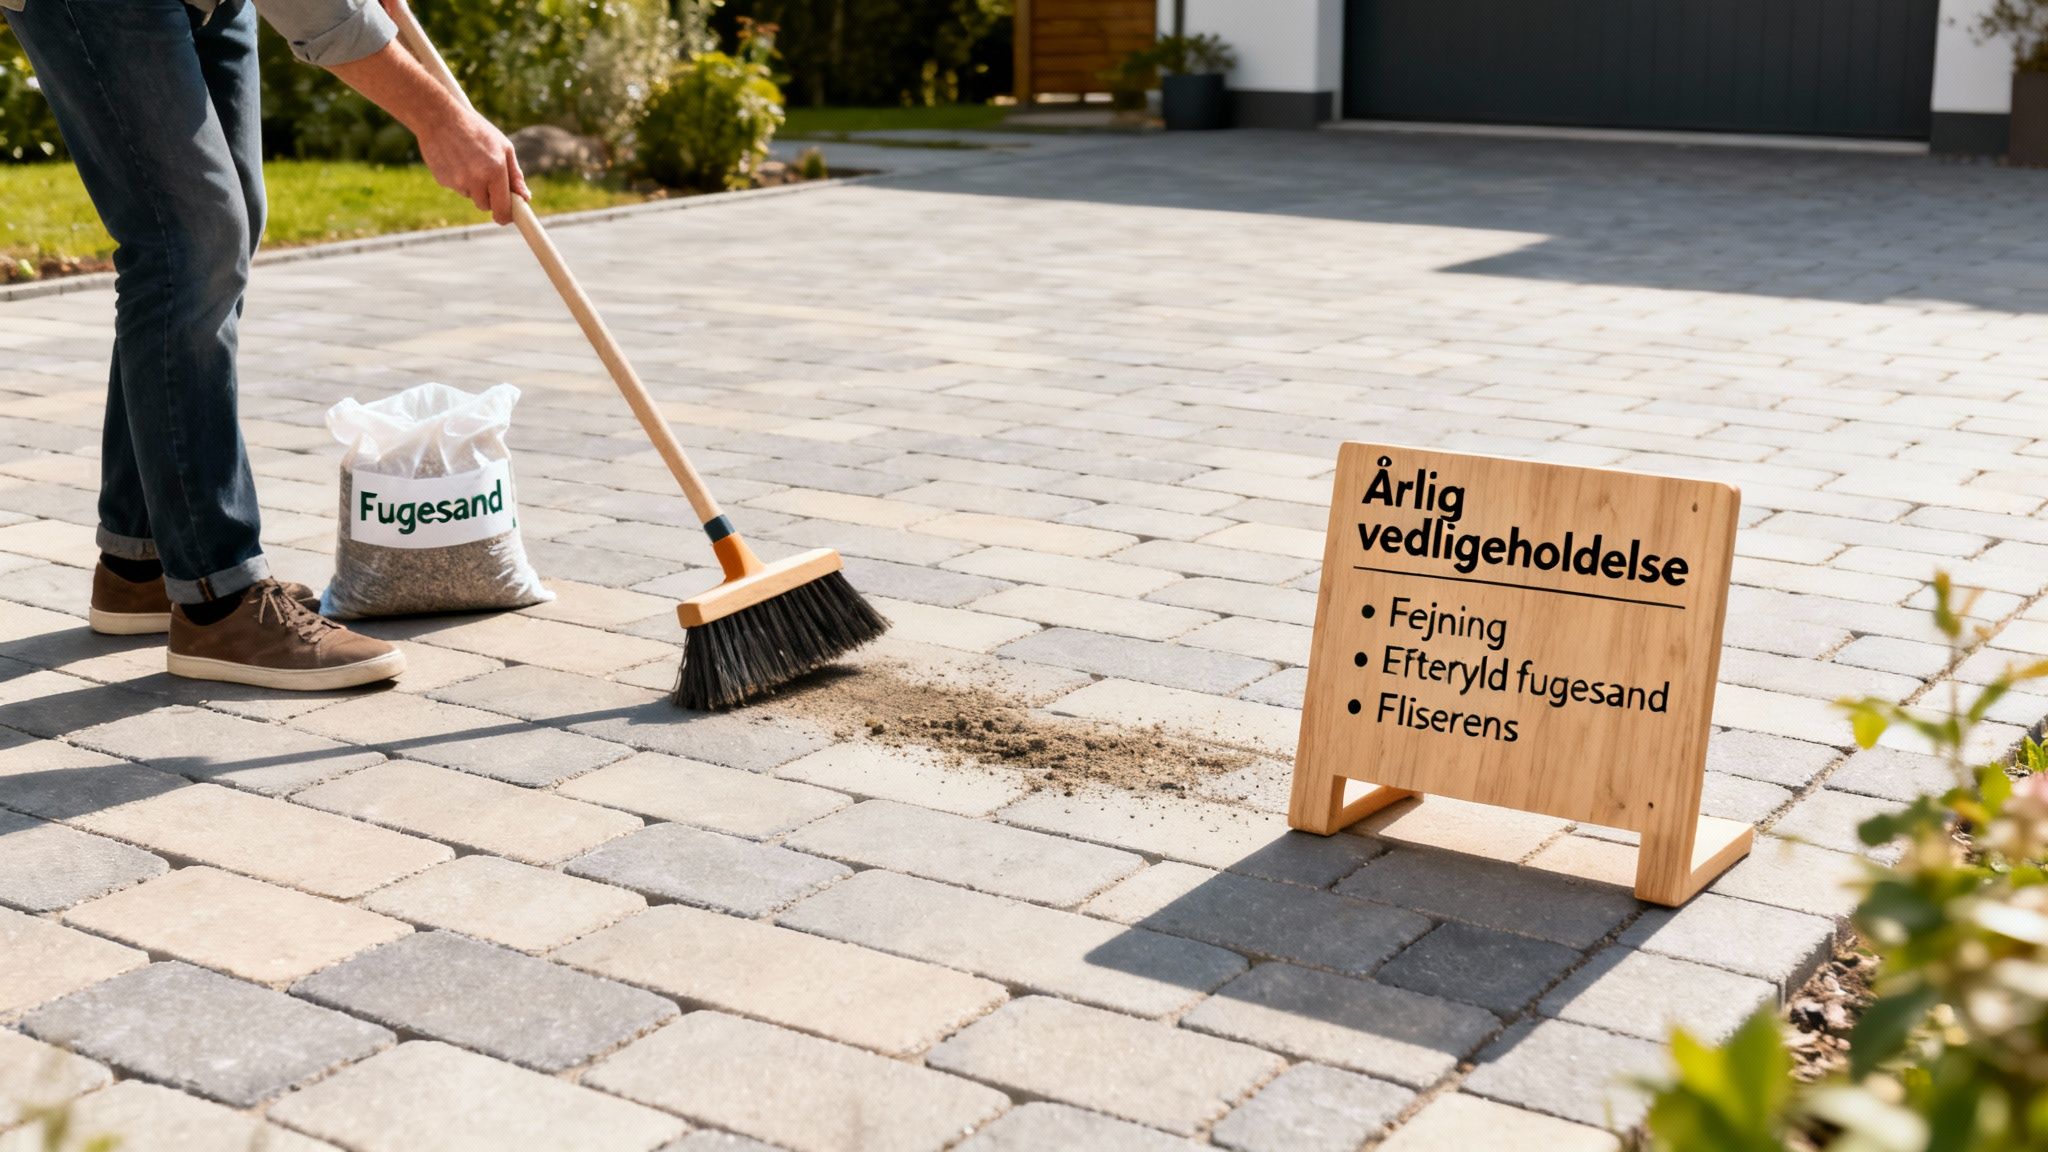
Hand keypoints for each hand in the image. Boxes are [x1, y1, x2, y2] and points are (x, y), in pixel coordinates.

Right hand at [417, 109, 529, 224]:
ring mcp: (458, 182)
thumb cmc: (476, 130)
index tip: (507, 218)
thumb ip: (515, 175)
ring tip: (469, 161)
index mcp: (495, 171)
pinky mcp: (443, 180)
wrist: (439, 117)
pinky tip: (456, 159)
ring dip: (473, 186)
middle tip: (486, 176)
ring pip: (471, 196)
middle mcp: (476, 180)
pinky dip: (458, 178)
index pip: (503, 209)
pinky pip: (456, 187)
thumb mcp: (503, 147)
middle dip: (489, 196)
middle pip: (486, 205)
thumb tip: (525, 198)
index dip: (506, 216)